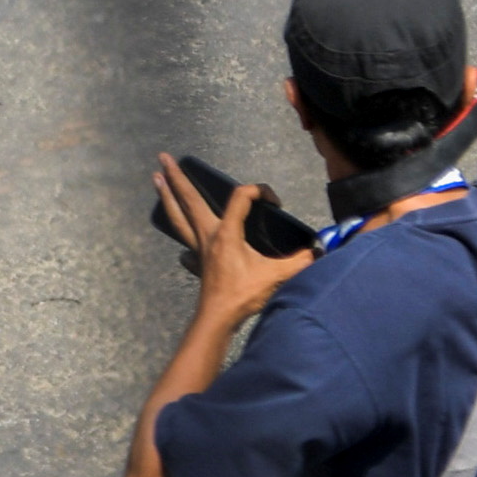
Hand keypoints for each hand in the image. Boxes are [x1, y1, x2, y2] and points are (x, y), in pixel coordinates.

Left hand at [153, 149, 309, 315]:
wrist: (218, 318)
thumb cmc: (243, 295)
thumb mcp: (277, 275)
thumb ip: (301, 260)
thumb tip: (319, 249)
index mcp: (226, 232)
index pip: (241, 197)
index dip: (259, 191)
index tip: (274, 202)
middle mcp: (207, 235)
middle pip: (189, 200)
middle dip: (176, 177)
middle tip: (164, 157)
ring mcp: (198, 248)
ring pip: (178, 216)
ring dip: (167, 197)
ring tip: (156, 178)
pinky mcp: (197, 262)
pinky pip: (184, 241)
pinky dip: (179, 232)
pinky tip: (179, 236)